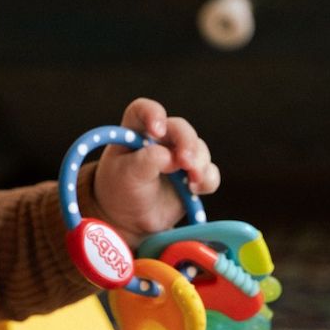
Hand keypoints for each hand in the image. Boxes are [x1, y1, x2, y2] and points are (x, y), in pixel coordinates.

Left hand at [92, 98, 219, 241]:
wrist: (127, 219)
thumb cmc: (120, 190)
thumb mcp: (125, 175)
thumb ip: (144, 162)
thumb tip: (169, 156)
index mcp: (136, 131)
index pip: (144, 110)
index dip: (153, 114)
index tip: (156, 131)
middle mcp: (161, 139)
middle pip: (180, 129)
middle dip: (187, 143)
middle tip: (186, 162)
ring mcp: (179, 157)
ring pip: (199, 149)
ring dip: (199, 162)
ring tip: (192, 181)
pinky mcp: (193, 176)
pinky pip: (210, 173)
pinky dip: (207, 179)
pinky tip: (195, 189)